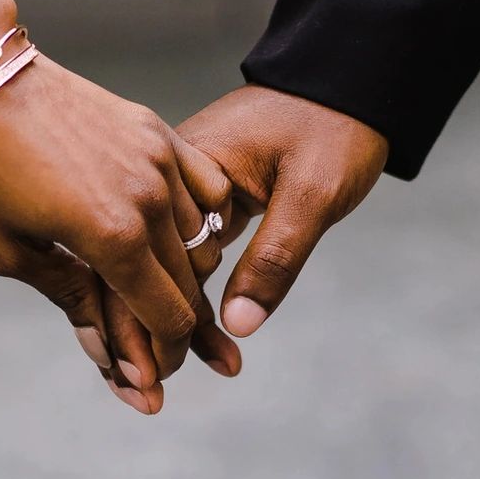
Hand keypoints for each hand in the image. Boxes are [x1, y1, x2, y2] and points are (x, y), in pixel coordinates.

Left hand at [0, 56, 235, 413]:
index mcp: (112, 237)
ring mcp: (160, 161)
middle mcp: (150, 200)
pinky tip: (175, 233)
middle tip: (152, 346)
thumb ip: (70, 300)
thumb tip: (106, 357)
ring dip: (185, 274)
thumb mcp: (10, 251)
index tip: (148, 375)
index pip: (168, 317)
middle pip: (190, 286)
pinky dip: (202, 220)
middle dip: (175, 326)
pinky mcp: (158, 132)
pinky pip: (208, 189)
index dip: (163, 356)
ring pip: (203, 241)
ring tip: (154, 289)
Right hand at [98, 87, 386, 372]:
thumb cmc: (334, 127)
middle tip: (145, 397)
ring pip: (151, 269)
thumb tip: (237, 325)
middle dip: (135, 336)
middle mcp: (170, 181)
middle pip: (131, 266)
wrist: (348, 81)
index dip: (136, 320)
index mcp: (187, 168)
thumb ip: (275, 257)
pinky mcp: (200, 205)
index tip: (145, 376)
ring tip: (156, 386)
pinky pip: (178, 260)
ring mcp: (181, 193)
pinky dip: (182, 301)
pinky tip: (195, 344)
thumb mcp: (313, 193)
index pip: (139, 253)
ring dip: (154, 326)